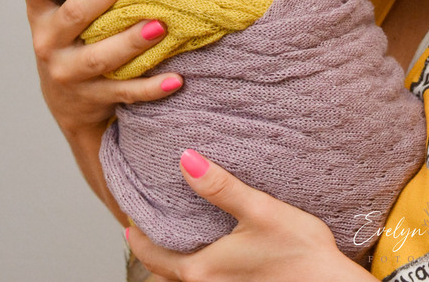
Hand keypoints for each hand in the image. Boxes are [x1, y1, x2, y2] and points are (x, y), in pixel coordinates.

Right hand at [16, 0, 182, 215]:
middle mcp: (49, 44)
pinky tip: (176, 79)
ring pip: (100, 57)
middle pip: (75, 14)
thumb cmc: (77, 43)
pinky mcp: (94, 98)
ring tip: (160, 26)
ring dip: (130, 42)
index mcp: (42, 17)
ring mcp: (69, 74)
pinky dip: (152, 87)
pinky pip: (126, 91)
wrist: (70, 106)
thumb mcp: (69, 17)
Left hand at [127, 151, 374, 281]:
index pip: (152, 256)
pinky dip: (199, 268)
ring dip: (177, 261)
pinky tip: (214, 251)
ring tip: (178, 236)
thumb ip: (221, 187)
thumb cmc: (300, 251)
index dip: (137, 237)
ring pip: (187, 281)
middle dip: (154, 251)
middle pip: (166, 274)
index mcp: (202, 270)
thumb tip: (186, 159)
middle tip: (148, 225)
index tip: (128, 219)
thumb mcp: (260, 210)